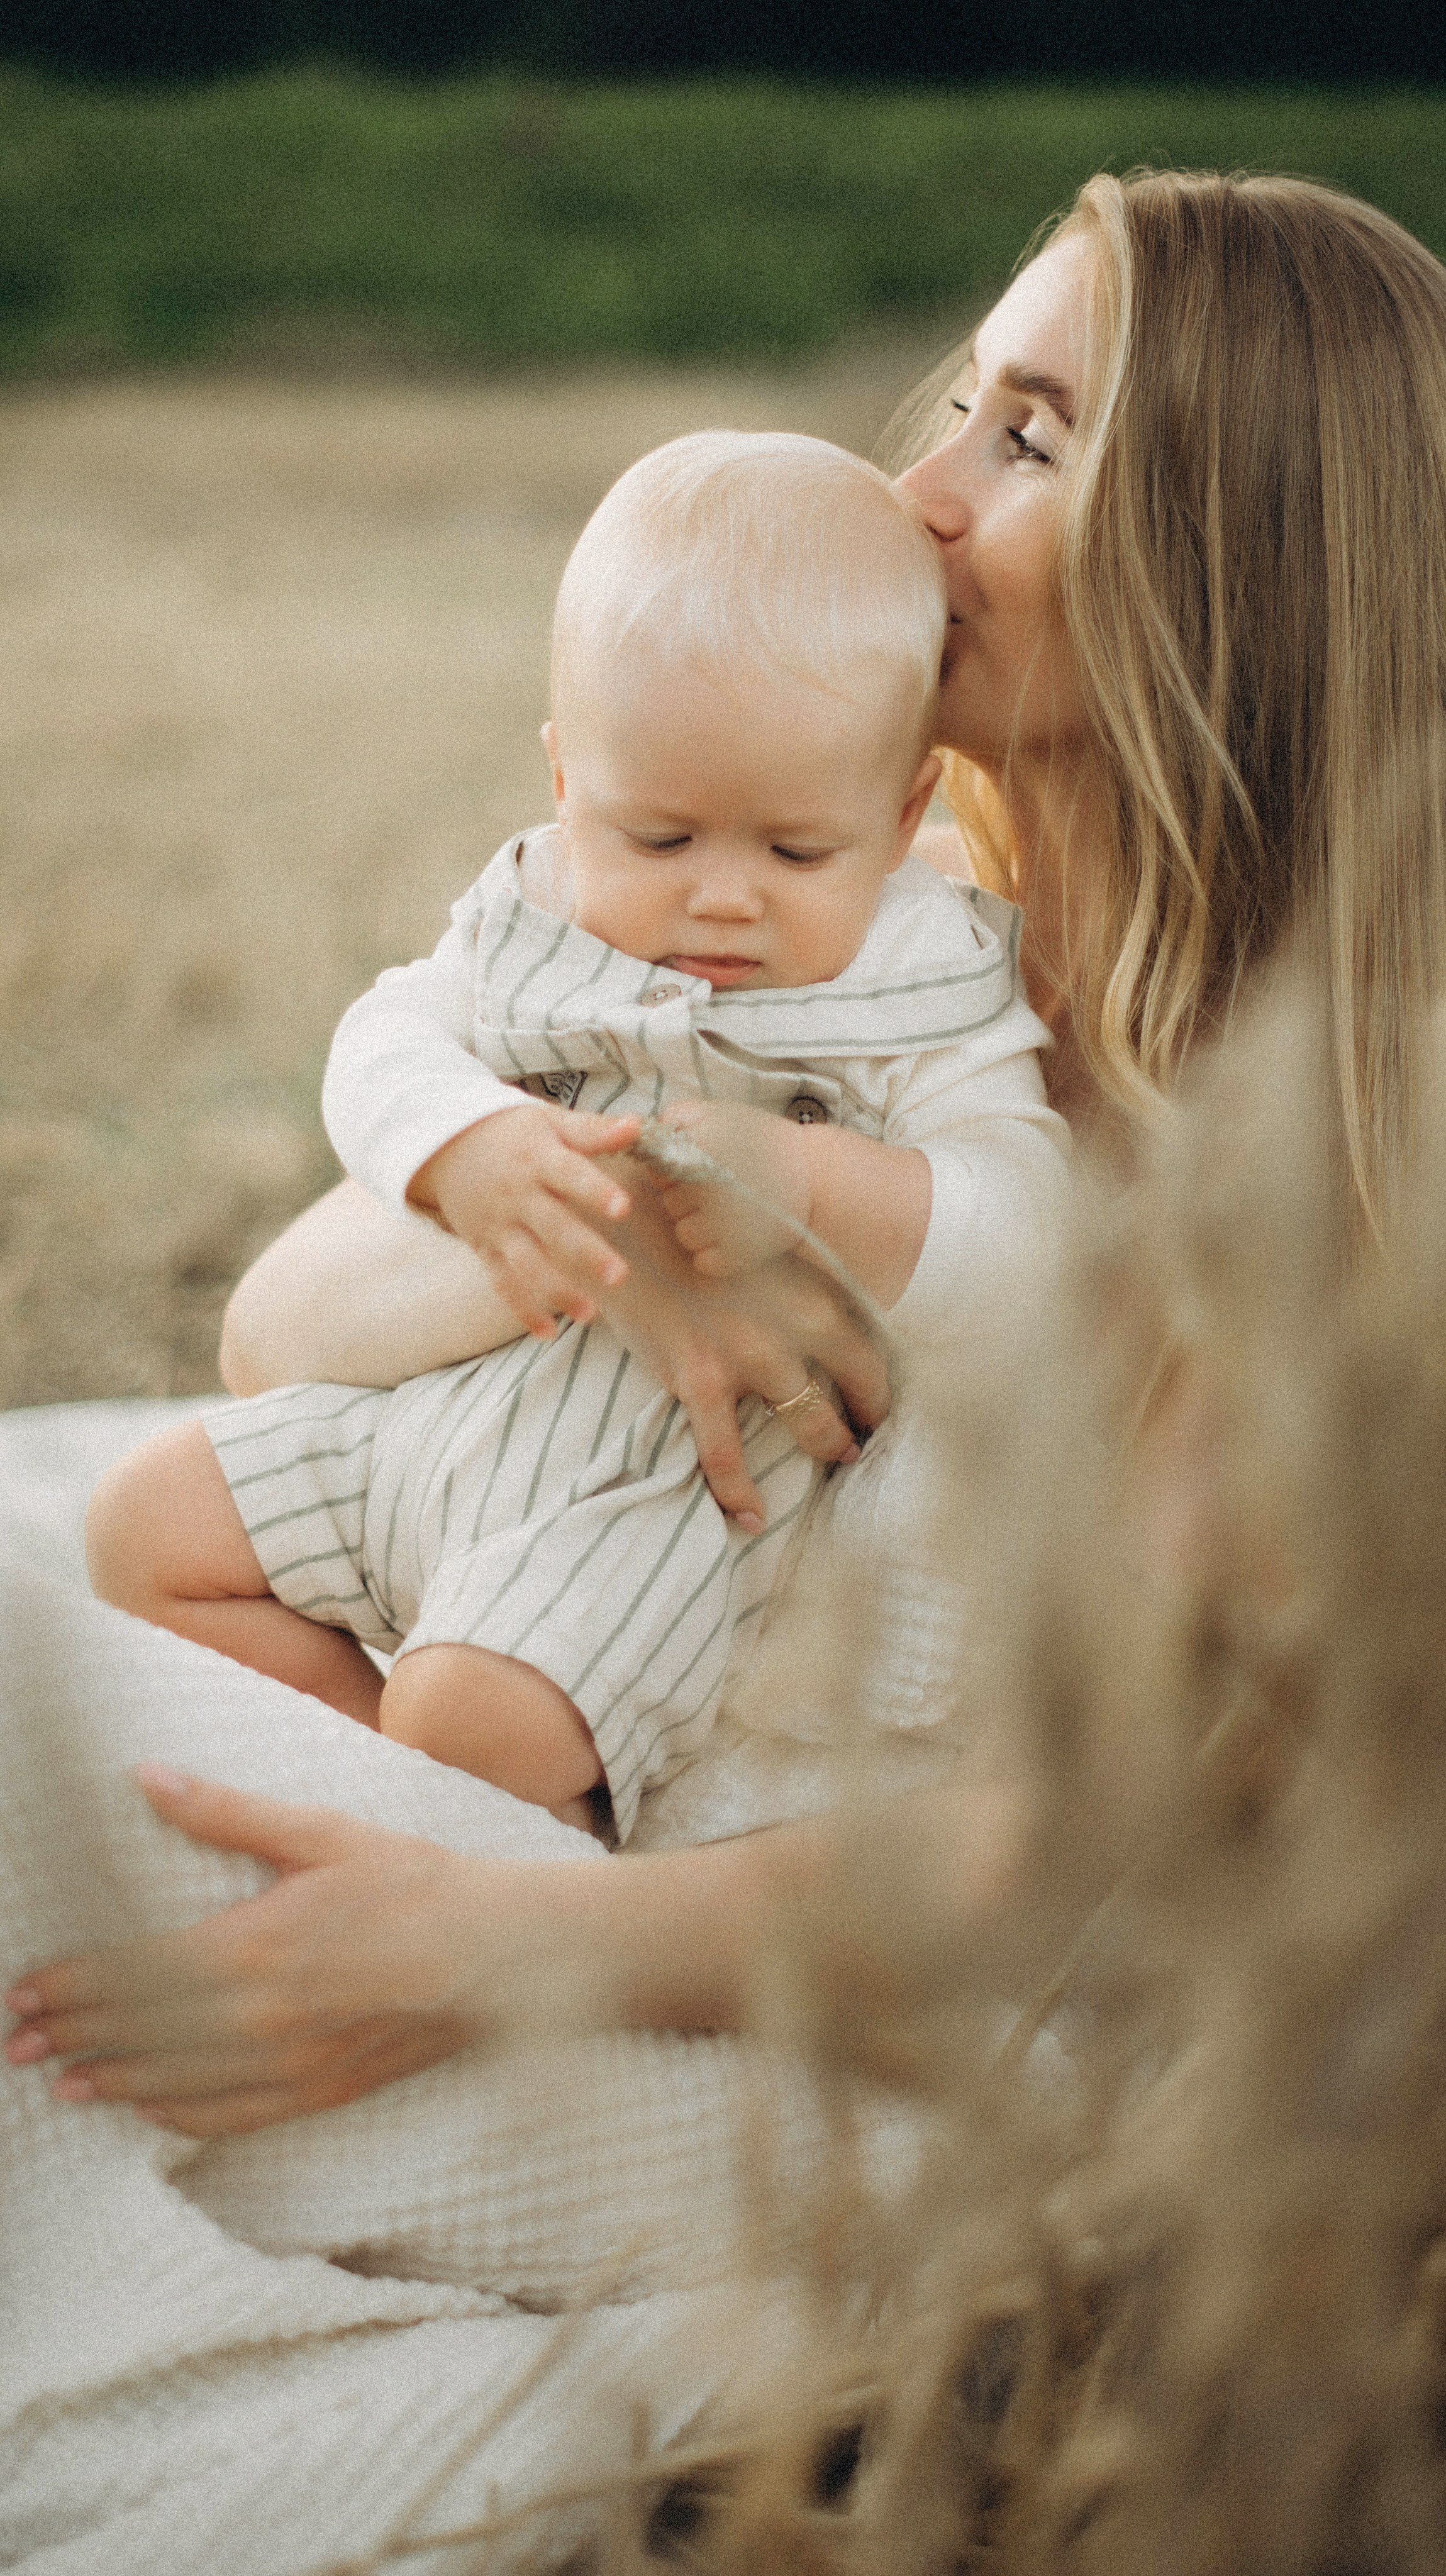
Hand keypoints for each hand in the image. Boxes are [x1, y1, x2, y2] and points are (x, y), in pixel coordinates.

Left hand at [3, 1768, 538, 2133]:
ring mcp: (288, 2064)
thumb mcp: (322, 1833)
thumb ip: (229, 1815)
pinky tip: (143, 2110)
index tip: (25, 1987)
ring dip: (109, 2077)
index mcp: (253, 1945)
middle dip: (72, 2032)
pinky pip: (230, 2114)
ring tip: (57, 2077)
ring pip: (175, 2079)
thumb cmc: (415, 1883)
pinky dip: (177, 2115)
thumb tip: (150, 1778)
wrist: (502, 1956)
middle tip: (15, 2038)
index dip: (72, 1984)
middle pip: (141, 2029)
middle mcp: (259, 2016)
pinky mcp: (319, 2092)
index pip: (134, 1971)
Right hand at [410, 1103, 641, 1337]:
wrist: (444, 1144)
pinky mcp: (486, 1248)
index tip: (622, 1207)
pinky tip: (548, 1332)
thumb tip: (637, 1126)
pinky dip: (522, 1309)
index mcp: (538, 1159)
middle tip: (619, 1275)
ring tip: (590, 1314)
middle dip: (585, 1253)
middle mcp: (518, 1195)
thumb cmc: (511, 1133)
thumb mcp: (548, 1122)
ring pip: (527, 1263)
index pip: (570, 1175)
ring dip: (556, 1291)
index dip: (595, 1191)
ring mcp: (500, 1225)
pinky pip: (502, 1283)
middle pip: (553, 1227)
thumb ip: (592, 1130)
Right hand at [599, 1170, 890, 1529]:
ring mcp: (749, 1357)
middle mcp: (794, 1329)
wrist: (628, 1218)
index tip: (878, 1407)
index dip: (877, 1390)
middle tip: (859, 1446)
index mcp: (812, 1294)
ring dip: (825, 1448)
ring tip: (832, 1463)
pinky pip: (726, 1455)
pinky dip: (740, 1493)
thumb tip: (801, 1313)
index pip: (867, 1356)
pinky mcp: (700, 1378)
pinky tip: (751, 1519)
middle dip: (860, 1426)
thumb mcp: (753, 1247)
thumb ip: (784, 1283)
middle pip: (850, 1395)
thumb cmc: (690, 1227)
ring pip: (808, 1424)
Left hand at [652, 1099, 812, 1277]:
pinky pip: (703, 1262)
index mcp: (702, 1146)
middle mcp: (707, 1184)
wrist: (816, 1178)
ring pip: (683, 1235)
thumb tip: (638, 1136)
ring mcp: (722, 1223)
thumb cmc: (764, 1145)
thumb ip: (678, 1117)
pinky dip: (717, 1255)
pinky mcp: (737, 1254)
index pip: (657, 1169)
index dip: (674, 1169)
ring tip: (730, 1213)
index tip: (699, 1167)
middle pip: (669, 1204)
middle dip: (687, 1199)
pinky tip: (736, 1235)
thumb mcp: (722, 1114)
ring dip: (700, 1228)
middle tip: (722, 1190)